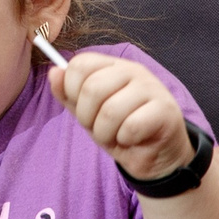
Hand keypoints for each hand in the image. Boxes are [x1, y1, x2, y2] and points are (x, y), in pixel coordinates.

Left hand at [49, 53, 193, 179]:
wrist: (154, 155)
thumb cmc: (120, 130)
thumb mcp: (88, 113)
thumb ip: (69, 94)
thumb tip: (53, 72)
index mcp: (113, 66)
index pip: (81, 64)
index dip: (71, 90)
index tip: (81, 107)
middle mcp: (133, 70)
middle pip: (92, 88)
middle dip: (87, 117)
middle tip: (98, 127)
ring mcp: (151, 88)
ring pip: (110, 111)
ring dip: (105, 133)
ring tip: (116, 135)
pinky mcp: (165, 110)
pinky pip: (131, 126)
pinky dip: (125, 139)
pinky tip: (133, 139)